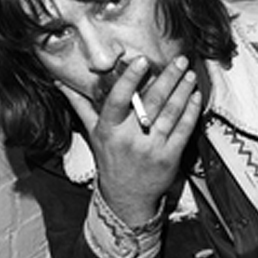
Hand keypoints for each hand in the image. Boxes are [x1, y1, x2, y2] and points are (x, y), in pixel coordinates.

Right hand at [59, 55, 202, 225]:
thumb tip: (61, 82)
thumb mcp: (93, 134)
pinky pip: (183, 130)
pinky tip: (196, 97)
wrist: (127, 196)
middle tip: (179, 60)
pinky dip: (191, 111)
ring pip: (171, 113)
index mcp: (110, 129)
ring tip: (189, 74)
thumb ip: (81, 106)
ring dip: (183, 91)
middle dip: (168, 78)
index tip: (143, 61)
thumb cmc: (111, 161)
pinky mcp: (170, 157)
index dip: (131, 79)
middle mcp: (130, 137)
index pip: (119, 99)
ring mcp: (152, 147)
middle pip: (151, 102)